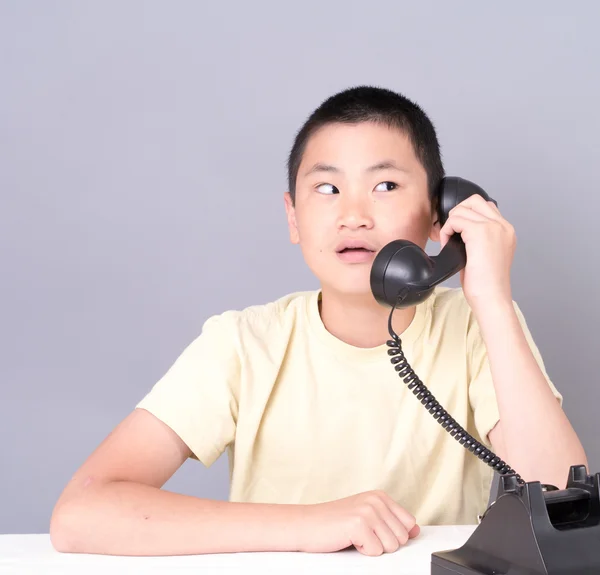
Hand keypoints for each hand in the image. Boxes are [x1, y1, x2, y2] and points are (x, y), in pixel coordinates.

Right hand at [298, 490, 419, 555]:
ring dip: (373, 548)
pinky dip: (363, 551)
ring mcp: (368, 510)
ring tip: (356, 537)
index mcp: (380, 496)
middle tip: (362, 535)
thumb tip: (416, 530)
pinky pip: (376, 552)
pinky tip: (349, 540)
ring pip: (392, 546)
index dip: (393, 535)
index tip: (375, 532)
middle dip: (383, 543)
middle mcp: (376, 500)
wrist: (305, 524)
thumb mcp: (367, 517)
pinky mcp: (359, 524)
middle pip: (402, 538)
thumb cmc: (333, 523)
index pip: (409, 523)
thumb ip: (391, 522)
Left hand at [439, 194, 515, 309]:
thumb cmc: (487, 284)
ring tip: (450, 242)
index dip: (466, 216)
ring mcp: (493, 227)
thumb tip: (460, 232)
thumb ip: (479, 240)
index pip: (484, 206)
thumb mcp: (487, 256)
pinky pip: (456, 220)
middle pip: (473, 201)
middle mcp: (502, 225)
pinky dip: (447, 230)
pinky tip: (448, 245)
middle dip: (457, 214)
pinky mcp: (480, 232)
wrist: (492, 297)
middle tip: (451, 233)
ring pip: (463, 209)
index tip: (458, 233)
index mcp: (506, 230)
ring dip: (451, 224)